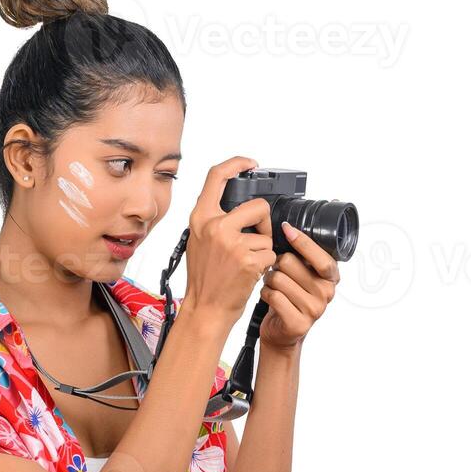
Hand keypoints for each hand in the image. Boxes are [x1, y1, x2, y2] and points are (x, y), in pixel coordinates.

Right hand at [182, 156, 276, 328]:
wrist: (206, 308)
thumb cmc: (204, 278)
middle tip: (257, 237)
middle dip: (264, 222)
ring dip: (263, 249)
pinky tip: (251, 272)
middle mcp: (215, 226)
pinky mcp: (248, 259)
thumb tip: (239, 205)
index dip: (236, 163)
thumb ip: (215, 220)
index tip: (250, 164)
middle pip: (257, 205)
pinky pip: (270, 253)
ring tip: (246, 263)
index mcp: (201, 218)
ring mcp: (232, 243)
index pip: (216, 176)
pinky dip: (266, 264)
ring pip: (267, 235)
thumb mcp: (199, 240)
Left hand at [257, 221, 339, 348]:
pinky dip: (264, 293)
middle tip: (277, 272)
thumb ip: (303, 257)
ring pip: (279, 279)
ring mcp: (314, 310)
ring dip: (269, 280)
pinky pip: (272, 296)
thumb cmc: (290, 298)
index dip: (303, 242)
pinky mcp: (298, 322)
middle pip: (291, 264)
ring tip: (273, 286)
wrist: (282, 333)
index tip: (287, 228)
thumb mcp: (302, 276)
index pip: (321, 258)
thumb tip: (289, 229)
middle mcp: (327, 293)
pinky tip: (268, 297)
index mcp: (331, 278)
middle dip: (277, 265)